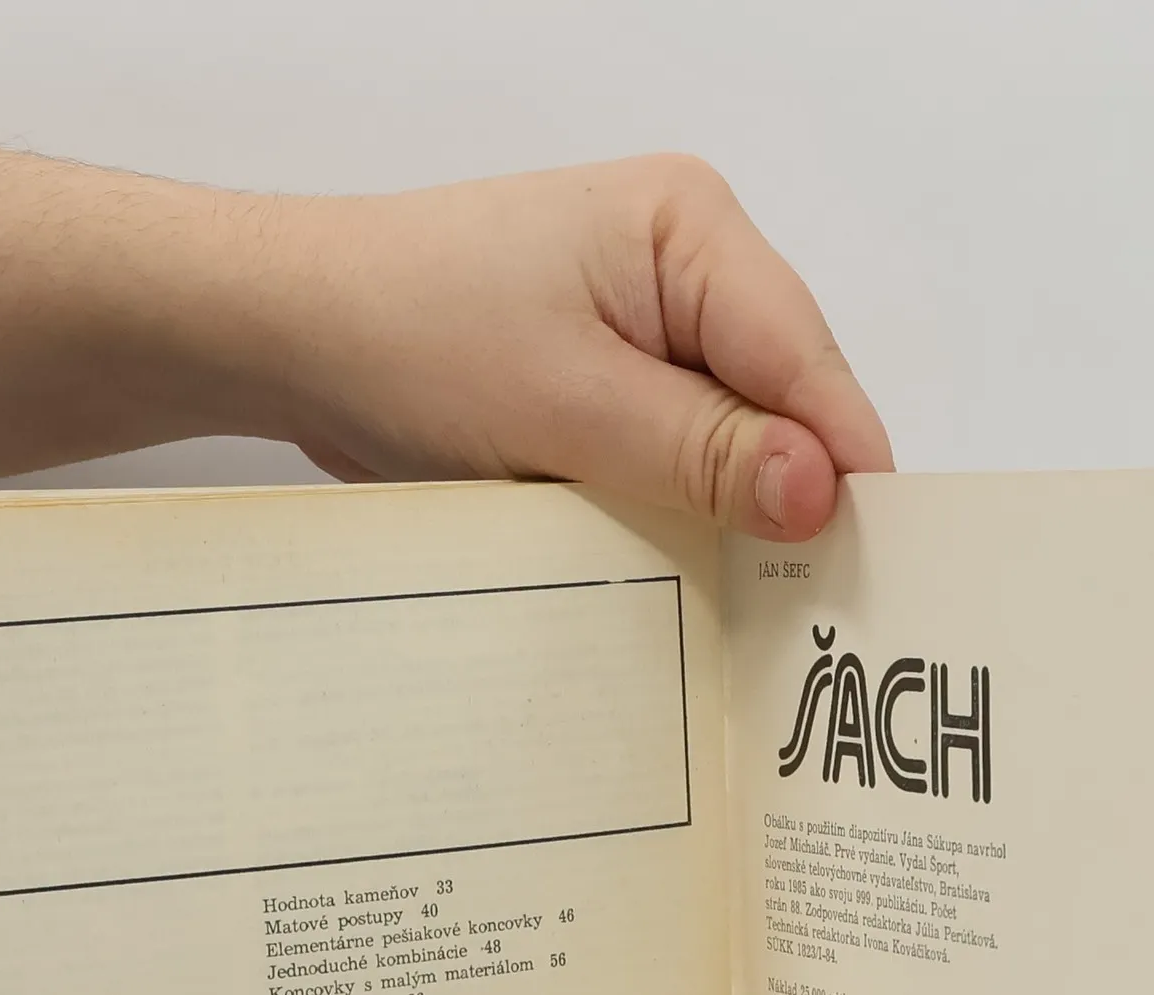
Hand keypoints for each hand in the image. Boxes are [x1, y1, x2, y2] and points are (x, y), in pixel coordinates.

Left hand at [249, 158, 893, 540]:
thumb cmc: (409, 336)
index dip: (840, 465)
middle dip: (784, 492)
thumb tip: (820, 494)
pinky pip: (671, 450)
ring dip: (723, 508)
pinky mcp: (605, 374)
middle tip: (802, 607)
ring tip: (741, 595)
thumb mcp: (568, 406)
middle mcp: (684, 264)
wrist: (290, 331)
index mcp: (691, 228)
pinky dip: (672, 504)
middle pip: (779, 398)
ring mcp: (644, 321)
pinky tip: (672, 559)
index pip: (805, 358)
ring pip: (727, 435)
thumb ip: (702, 452)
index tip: (863, 566)